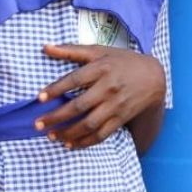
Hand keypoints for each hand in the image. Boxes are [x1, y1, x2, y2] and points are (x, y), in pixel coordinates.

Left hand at [35, 44, 165, 148]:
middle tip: (38, 124)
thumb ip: (72, 50)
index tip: (39, 98)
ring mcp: (116, 105)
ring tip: (51, 136)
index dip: (56, 89)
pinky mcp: (121, 118)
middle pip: (79, 106)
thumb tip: (45, 47)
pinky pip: (102, 134)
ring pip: (89, 124)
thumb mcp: (100, 51)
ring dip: (68, 133)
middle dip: (56, 117)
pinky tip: (70, 144)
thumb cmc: (123, 61)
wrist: (154, 77)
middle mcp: (109, 87)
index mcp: (102, 68)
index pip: (75, 80)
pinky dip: (85, 142)